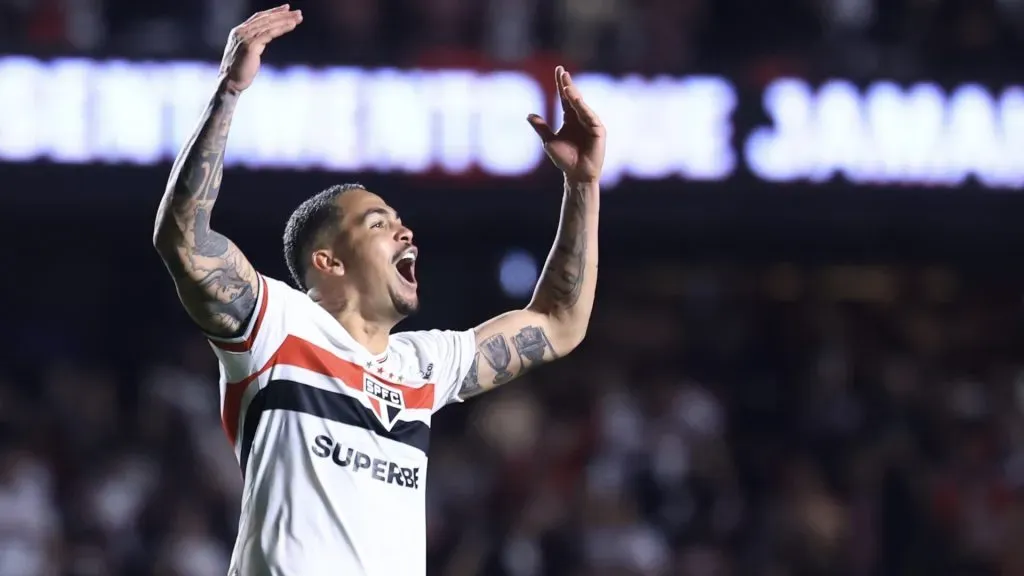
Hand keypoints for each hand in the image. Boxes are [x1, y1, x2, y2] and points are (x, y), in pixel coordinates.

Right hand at [219, 4, 302, 93]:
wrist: (230, 82)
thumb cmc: (240, 71)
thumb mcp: (248, 51)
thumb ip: (255, 42)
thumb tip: (265, 38)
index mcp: (239, 31)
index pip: (259, 17)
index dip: (273, 12)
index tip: (286, 9)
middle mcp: (241, 31)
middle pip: (266, 18)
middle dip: (283, 14)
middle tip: (299, 12)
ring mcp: (245, 37)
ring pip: (269, 24)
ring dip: (285, 20)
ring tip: (299, 18)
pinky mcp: (251, 45)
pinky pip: (270, 34)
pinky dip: (282, 28)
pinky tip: (292, 26)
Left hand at [527, 66, 605, 183]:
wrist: (577, 174)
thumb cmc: (564, 160)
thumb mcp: (549, 141)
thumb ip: (541, 127)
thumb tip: (529, 115)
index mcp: (569, 118)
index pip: (565, 98)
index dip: (561, 85)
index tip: (559, 70)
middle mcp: (580, 117)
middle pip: (574, 97)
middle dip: (568, 84)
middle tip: (562, 71)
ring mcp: (590, 123)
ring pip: (581, 105)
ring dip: (574, 95)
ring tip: (566, 86)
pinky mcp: (598, 130)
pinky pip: (590, 116)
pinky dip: (583, 108)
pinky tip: (576, 100)